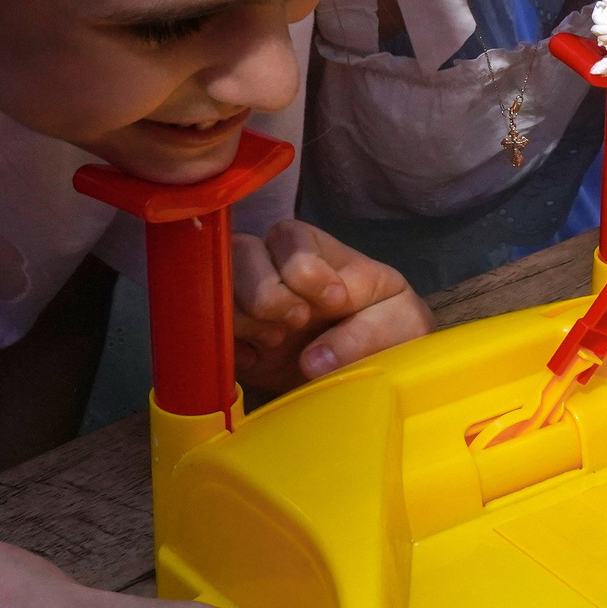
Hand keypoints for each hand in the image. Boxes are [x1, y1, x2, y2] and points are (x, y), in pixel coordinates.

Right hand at [234, 219, 431, 390]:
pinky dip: (230, 346)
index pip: (289, 238)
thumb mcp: (397, 323)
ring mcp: (247, 300)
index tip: (335, 301)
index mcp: (313, 249)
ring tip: (278, 341)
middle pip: (242, 254)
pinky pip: (208, 330)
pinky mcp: (233, 336)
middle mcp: (272, 265)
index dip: (306, 271)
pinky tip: (257, 359)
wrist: (371, 369)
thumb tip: (313, 361)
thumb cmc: (390, 329)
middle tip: (298, 323)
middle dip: (269, 295)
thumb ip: (364, 335)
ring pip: (219, 290)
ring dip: (248, 321)